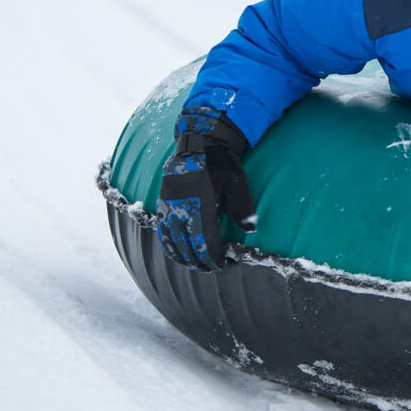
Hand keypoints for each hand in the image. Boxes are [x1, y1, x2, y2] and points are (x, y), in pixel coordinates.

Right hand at [155, 106, 253, 270]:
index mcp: (202, 203)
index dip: (211, 255)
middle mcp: (182, 206)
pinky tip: (175, 252)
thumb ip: (242, 207)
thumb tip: (249, 229)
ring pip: (171, 239)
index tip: (219, 264)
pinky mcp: (163, 201)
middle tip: (208, 269)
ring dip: (181, 255)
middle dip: (197, 260)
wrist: (200, 142)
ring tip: (193, 265)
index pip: (204, 239)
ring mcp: (169, 204)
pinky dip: (167, 244)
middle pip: (187, 243)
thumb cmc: (223, 164)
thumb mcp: (237, 182)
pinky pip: (161, 228)